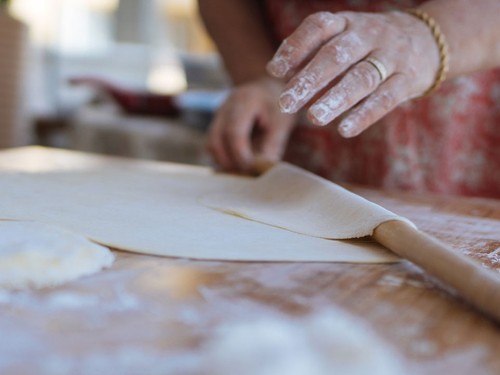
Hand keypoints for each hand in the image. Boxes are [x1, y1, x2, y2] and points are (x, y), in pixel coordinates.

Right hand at [208, 77, 296, 173]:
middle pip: (215, 142)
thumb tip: (266, 167)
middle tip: (249, 174)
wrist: (269, 89)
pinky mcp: (217, 127)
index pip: (233, 132)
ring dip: (226, 162)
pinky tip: (241, 164)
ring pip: (211, 147)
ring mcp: (217, 118)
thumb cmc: (279, 105)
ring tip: (246, 170)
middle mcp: (224, 108)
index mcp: (243, 101)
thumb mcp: (283, 121)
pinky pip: (215, 147)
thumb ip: (274, 144)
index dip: (241, 155)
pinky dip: (226, 158)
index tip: (253, 169)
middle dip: (230, 162)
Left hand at [267, 10, 439, 136]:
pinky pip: (386, 98)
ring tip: (314, 118)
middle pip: (336, 56)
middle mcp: (369, 35)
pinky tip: (345, 130)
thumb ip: (310, 51)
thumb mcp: (343, 37)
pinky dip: (365, 114)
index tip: (275, 70)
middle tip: (285, 103)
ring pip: (362, 78)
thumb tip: (276, 70)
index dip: (296, 47)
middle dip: (309, 80)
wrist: (430, 40)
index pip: (319, 27)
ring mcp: (391, 57)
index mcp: (348, 23)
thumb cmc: (370, 44)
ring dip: (336, 99)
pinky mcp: (408, 80)